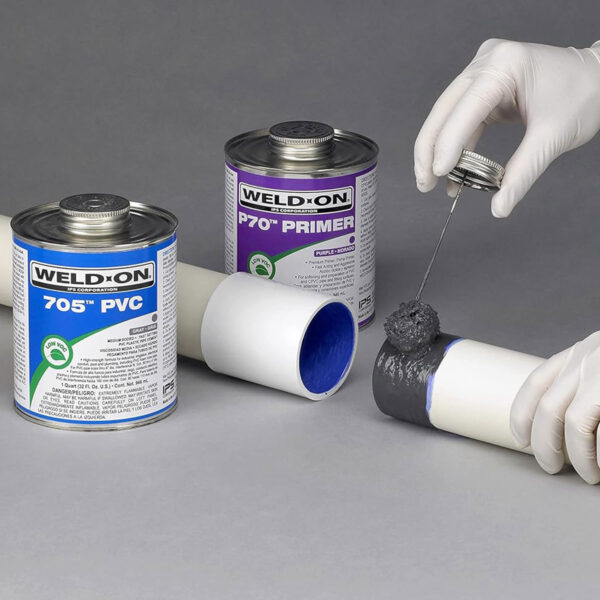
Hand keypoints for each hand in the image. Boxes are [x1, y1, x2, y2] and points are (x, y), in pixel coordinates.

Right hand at [414, 39, 599, 216]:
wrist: (598, 79)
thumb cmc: (583, 96)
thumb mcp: (553, 137)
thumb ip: (522, 173)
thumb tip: (499, 207)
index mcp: (506, 65)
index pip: (467, 106)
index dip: (449, 142)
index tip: (438, 172)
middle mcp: (488, 63)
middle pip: (444, 109)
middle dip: (430, 149)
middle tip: (423, 183)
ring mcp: (483, 73)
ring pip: (446, 116)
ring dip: (437, 151)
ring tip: (431, 183)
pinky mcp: (483, 88)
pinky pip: (460, 120)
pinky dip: (455, 146)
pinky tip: (452, 172)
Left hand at [510, 331, 599, 483]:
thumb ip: (586, 380)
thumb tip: (559, 422)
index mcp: (581, 352)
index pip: (537, 383)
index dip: (522, 414)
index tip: (520, 439)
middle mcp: (588, 358)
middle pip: (549, 407)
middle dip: (544, 443)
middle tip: (550, 466)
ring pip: (572, 421)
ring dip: (576, 454)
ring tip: (586, 473)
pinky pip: (595, 425)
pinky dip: (595, 450)